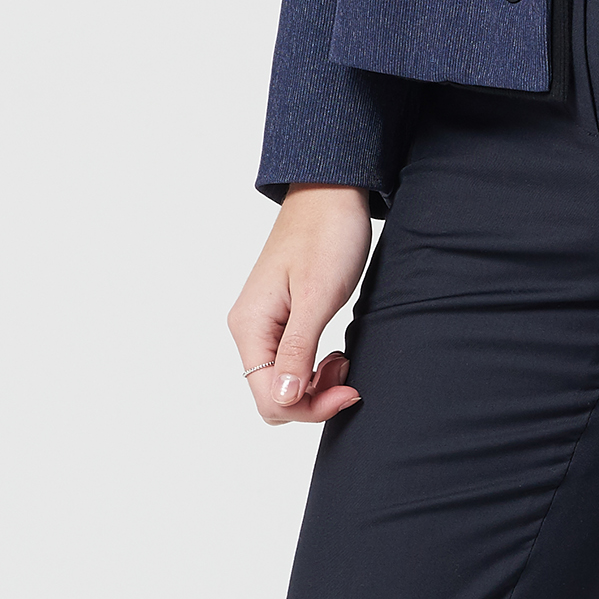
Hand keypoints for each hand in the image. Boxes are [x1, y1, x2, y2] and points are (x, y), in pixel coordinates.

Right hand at [227, 183, 372, 424]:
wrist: (332, 191)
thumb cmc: (328, 234)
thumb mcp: (318, 296)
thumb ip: (297, 351)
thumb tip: (282, 400)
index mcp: (250, 326)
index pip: (270, 398)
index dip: (310, 407)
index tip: (349, 390)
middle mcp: (248, 328)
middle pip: (272, 396)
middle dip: (312, 398)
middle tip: (348, 371)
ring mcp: (261, 323)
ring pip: (281, 381)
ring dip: (313, 382)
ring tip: (342, 356)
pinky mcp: (278, 316)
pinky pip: (288, 361)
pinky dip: (312, 366)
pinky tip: (332, 350)